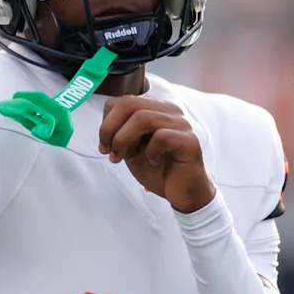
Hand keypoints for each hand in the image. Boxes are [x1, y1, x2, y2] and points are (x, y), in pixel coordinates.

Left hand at [99, 95, 215, 212]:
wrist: (183, 193)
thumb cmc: (159, 169)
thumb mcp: (131, 149)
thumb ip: (120, 134)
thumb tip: (105, 128)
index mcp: (155, 108)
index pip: (123, 100)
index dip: (107, 122)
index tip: (104, 145)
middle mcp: (170, 110)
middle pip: (130, 104)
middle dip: (109, 128)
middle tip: (107, 151)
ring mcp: (181, 124)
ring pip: (143, 118)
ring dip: (123, 140)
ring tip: (121, 157)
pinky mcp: (190, 141)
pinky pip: (162, 137)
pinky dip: (150, 151)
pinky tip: (153, 161)